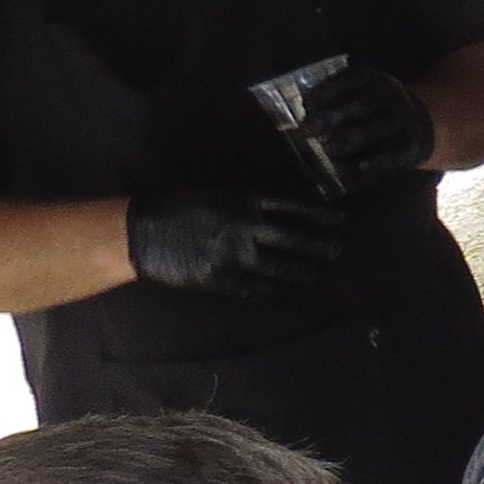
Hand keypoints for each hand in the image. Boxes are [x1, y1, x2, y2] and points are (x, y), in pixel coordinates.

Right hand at [126, 188, 341, 296]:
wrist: (142, 231)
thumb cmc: (178, 205)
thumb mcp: (217, 193)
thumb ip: (249, 203)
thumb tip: (281, 212)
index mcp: (246, 203)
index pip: (295, 210)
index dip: (321, 217)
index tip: (341, 222)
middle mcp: (247, 229)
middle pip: (296, 241)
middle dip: (321, 248)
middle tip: (338, 252)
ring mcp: (236, 257)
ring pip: (281, 269)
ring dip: (303, 273)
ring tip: (316, 274)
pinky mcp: (223, 280)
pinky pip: (257, 288)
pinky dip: (274, 290)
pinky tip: (284, 290)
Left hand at [290, 61, 433, 187]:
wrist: (417, 123)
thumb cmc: (372, 110)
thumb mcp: (357, 94)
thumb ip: (334, 101)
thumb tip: (304, 119)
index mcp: (373, 79)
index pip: (349, 79)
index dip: (325, 92)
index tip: (306, 107)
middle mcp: (390, 96)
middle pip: (362, 104)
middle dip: (332, 116)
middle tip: (308, 131)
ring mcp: (403, 120)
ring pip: (377, 128)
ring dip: (351, 138)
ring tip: (329, 149)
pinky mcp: (411, 144)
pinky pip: (396, 153)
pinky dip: (379, 160)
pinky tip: (362, 166)